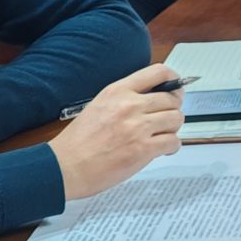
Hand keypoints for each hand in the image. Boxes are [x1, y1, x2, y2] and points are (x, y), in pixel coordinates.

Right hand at [50, 64, 185, 202]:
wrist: (64, 167)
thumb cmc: (78, 142)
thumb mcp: (99, 106)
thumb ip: (125, 100)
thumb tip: (152, 99)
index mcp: (117, 91)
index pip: (158, 72)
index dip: (173, 79)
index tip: (175, 88)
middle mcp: (130, 105)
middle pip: (172, 99)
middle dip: (173, 109)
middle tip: (167, 119)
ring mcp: (138, 127)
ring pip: (176, 119)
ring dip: (173, 129)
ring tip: (162, 136)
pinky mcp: (143, 149)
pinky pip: (173, 142)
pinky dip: (172, 147)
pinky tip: (162, 150)